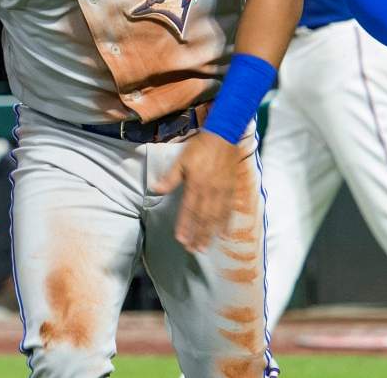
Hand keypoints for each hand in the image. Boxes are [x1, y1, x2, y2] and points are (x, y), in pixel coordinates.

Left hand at [152, 131, 240, 252]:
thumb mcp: (182, 160)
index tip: (181, 240)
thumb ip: (170, 177)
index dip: (185, 226)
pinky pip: (229, 210)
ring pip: (216, 217)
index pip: (189, 210)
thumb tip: (155, 189)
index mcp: (196, 184)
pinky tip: (223, 233)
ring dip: (210, 234)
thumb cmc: (200, 147)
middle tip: (194, 250)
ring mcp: (222, 191)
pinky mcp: (231, 189)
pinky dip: (226, 223)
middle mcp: (210, 191)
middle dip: (198, 235)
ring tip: (206, 247)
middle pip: (203, 218)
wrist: (224, 136)